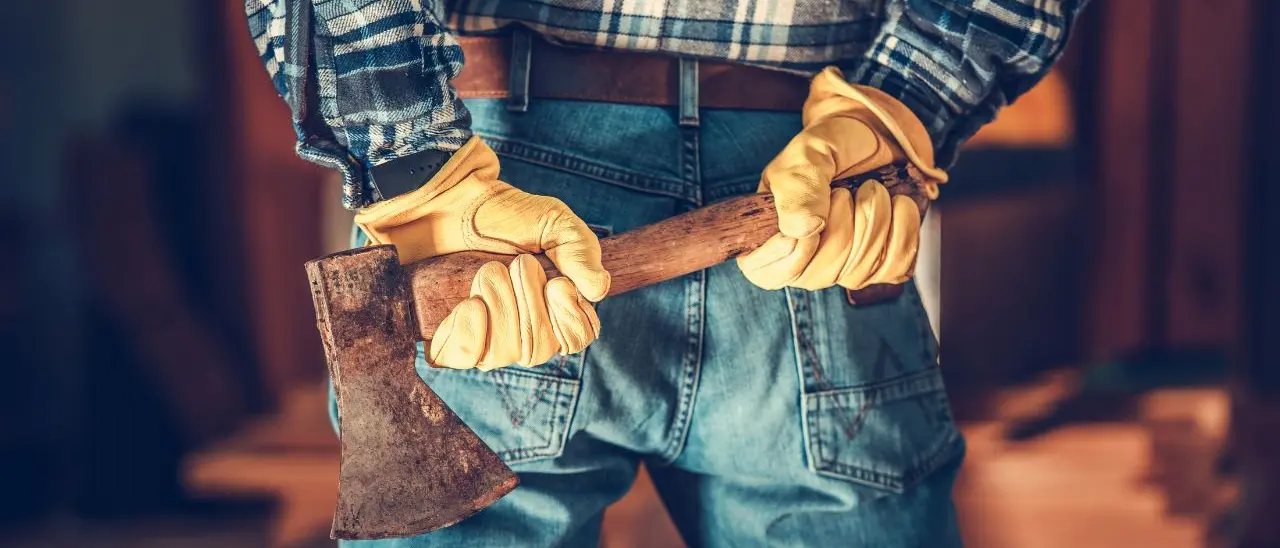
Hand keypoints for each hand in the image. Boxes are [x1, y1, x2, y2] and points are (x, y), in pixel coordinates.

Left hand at [354, 137, 609, 369]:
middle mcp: (524, 330)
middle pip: (538, 349)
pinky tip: (469, 304)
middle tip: (518, 263)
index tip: (558, 285)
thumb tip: (598, 288)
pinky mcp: (452, 336)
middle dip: (528, 301)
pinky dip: (470, 331)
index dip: (570, 319)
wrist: (451, 205)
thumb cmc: (506, 216)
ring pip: (503, 354)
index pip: (576, 338)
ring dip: (498, 305)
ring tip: (488, 271)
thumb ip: (579, 250)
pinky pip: (464, 357)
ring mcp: (488, 337)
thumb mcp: (553, 221)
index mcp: (556, 307)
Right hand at [736, 67, 947, 290]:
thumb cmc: (833, 145)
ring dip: (874, 218)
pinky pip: (896, 267)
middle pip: (820, 274)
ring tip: (871, 188)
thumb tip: (803, 231)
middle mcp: (806, 259)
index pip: (766, 273)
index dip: (790, 255)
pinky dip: (903, 229)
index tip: (815, 219)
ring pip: (860, 271)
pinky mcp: (883, 264)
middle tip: (844, 189)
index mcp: (772, 233)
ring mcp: (844, 267)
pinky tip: (896, 205)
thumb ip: (798, 189)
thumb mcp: (807, 154)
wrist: (878, 136)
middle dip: (843, 223)